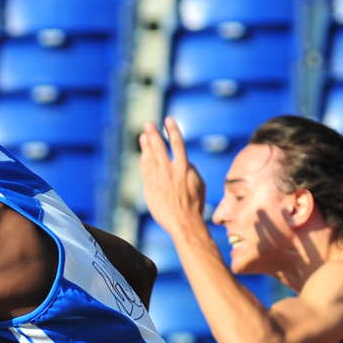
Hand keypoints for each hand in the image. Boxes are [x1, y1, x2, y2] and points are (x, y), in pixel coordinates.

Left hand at [136, 118, 209, 232]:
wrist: (183, 223)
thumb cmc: (195, 205)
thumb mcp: (200, 184)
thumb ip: (192, 170)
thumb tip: (186, 162)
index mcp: (184, 168)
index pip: (177, 143)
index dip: (172, 130)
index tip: (168, 119)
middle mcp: (170, 171)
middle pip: (159, 147)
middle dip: (153, 133)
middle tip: (148, 124)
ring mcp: (158, 180)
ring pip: (149, 158)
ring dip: (146, 145)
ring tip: (143, 136)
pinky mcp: (150, 189)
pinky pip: (145, 171)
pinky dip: (144, 161)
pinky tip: (143, 155)